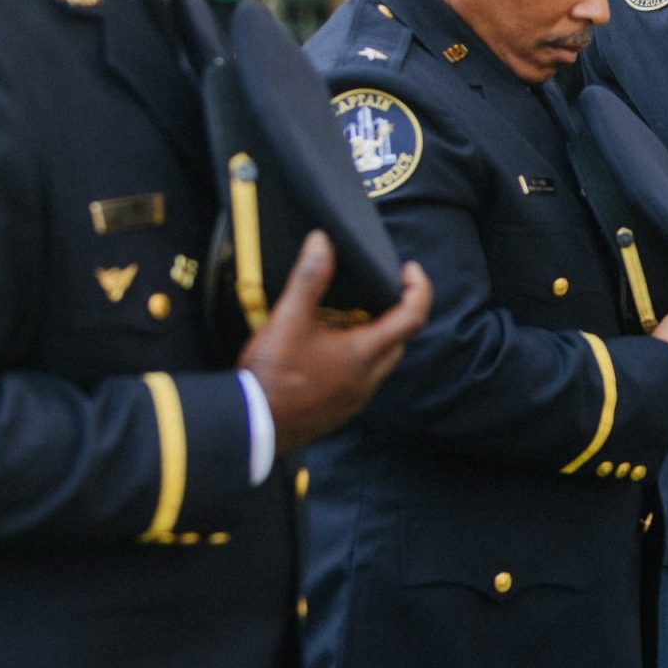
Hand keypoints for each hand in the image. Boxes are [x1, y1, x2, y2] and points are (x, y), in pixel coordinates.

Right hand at [238, 232, 432, 453]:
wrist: (250, 426)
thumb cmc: (271, 374)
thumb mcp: (288, 319)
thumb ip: (309, 278)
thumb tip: (322, 241)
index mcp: (363, 354)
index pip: (412, 317)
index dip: (418, 288)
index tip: (408, 269)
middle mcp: (367, 380)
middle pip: (399, 340)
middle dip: (396, 312)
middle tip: (376, 290)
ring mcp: (354, 400)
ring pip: (379, 362)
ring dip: (372, 337)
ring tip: (345, 316)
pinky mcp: (338, 412)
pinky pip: (360, 380)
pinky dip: (355, 359)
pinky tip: (327, 351)